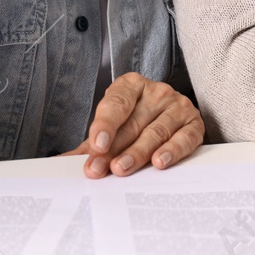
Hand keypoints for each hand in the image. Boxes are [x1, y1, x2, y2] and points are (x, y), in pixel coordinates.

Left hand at [63, 73, 204, 177]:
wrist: (168, 117)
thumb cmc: (134, 123)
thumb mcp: (111, 129)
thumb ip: (90, 146)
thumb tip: (60, 164)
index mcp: (131, 85)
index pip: (116, 103)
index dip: (105, 124)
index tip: (96, 145)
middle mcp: (157, 91)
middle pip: (133, 122)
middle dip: (115, 148)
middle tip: (101, 169)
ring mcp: (178, 106)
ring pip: (156, 132)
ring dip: (138, 152)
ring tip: (123, 169)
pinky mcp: (194, 123)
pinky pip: (184, 138)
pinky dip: (172, 150)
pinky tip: (159, 162)